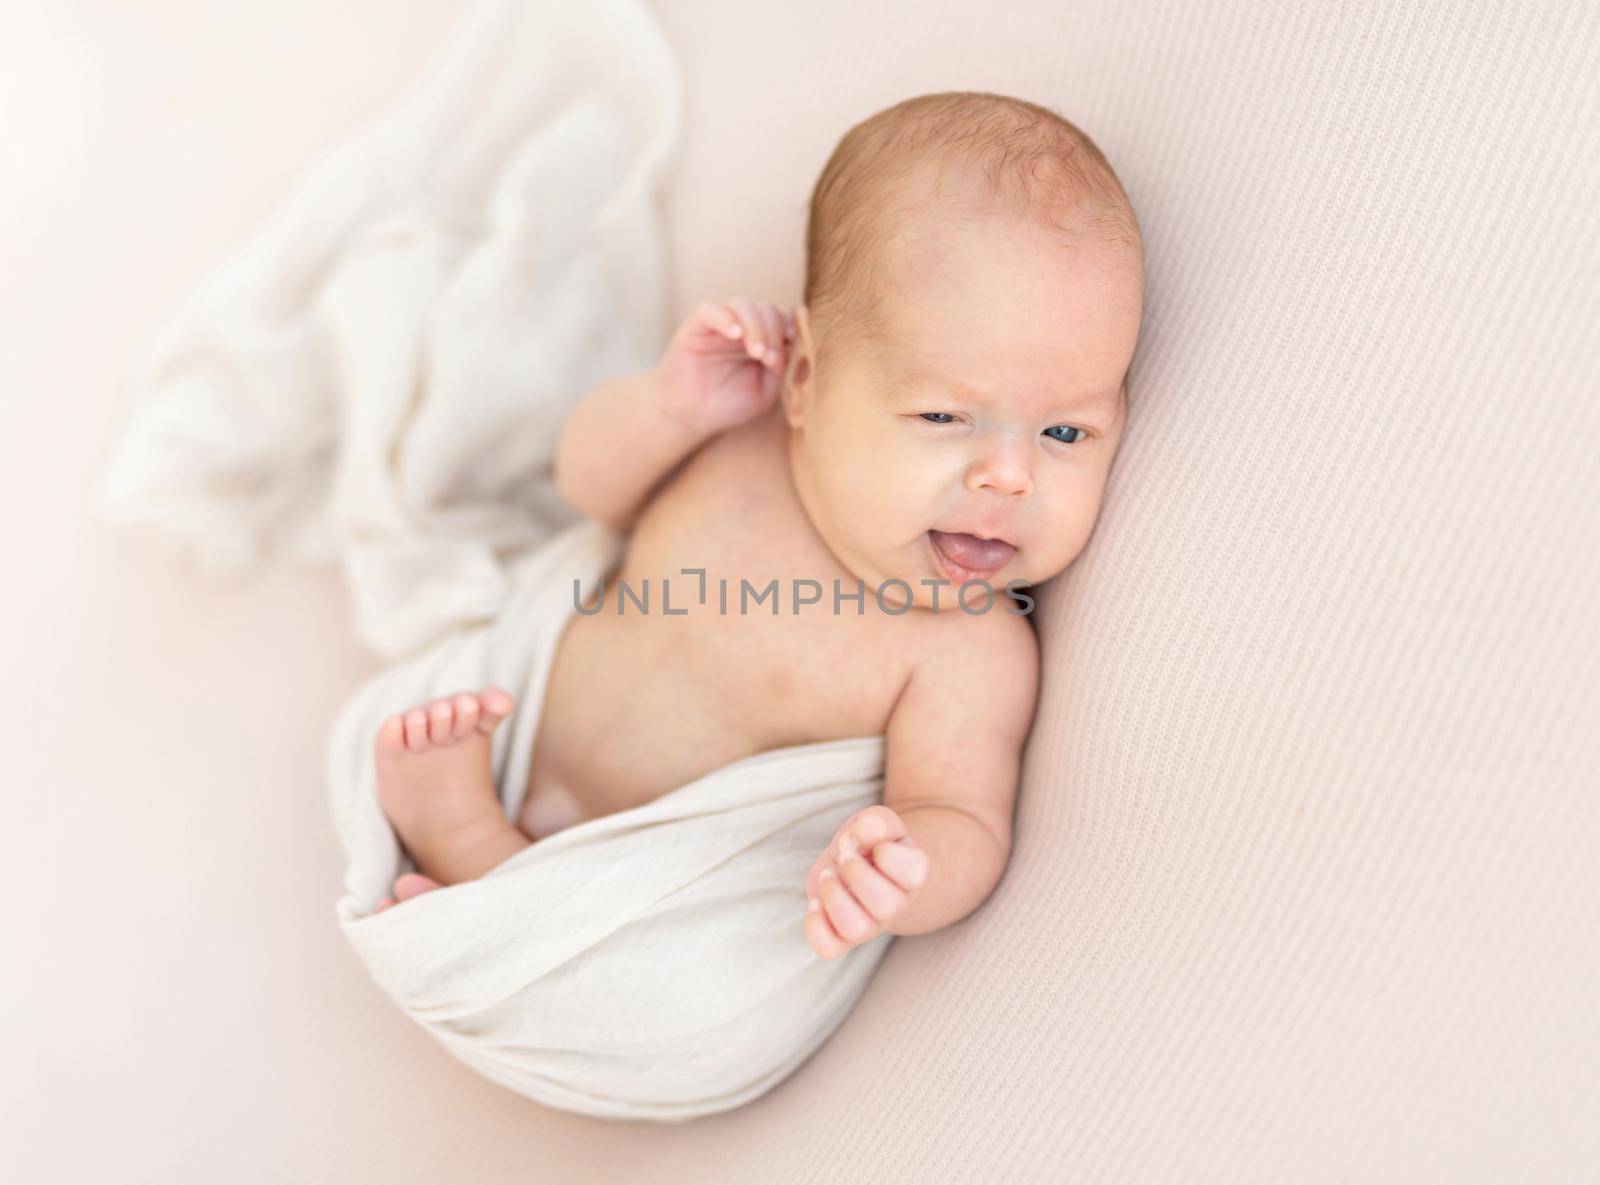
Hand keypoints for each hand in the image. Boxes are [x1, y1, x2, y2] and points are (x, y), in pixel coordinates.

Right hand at [653, 298, 796, 436]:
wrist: (691, 417)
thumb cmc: (729, 404)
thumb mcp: (767, 390)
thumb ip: (784, 367)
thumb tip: (804, 349)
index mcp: (763, 339)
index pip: (784, 316)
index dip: (792, 326)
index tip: (792, 344)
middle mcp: (743, 327)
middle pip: (767, 308)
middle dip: (774, 331)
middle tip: (769, 359)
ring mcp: (720, 325)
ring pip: (742, 305)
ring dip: (756, 326)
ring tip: (756, 353)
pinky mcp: (696, 327)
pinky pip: (710, 309)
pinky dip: (725, 317)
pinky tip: (735, 334)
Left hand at [804, 805, 929, 958]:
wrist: (858, 864)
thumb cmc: (871, 841)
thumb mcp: (877, 821)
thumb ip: (875, 822)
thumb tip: (856, 838)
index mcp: (912, 874)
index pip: (915, 873)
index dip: (887, 853)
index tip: (874, 845)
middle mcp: (896, 906)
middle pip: (887, 906)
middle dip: (855, 872)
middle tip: (844, 856)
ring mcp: (870, 926)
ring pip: (857, 929)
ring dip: (833, 896)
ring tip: (828, 876)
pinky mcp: (842, 938)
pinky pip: (829, 948)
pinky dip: (815, 925)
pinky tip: (815, 903)